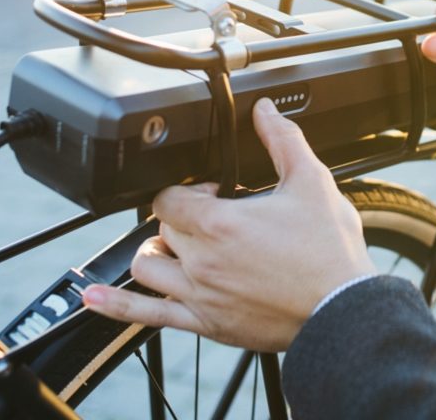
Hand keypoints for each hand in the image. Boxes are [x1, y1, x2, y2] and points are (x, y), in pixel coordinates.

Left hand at [81, 98, 375, 351]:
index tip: (214, 192)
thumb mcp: (311, 183)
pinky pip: (146, 317)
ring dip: (156, 252)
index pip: (169, 197)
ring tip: (177, 248)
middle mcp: (201, 260)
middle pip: (161, 229)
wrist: (342, 310)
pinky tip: (93, 300)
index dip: (188, 189)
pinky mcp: (206, 323)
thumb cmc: (329, 253)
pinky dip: (115, 307)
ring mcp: (199, 296)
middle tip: (214, 219)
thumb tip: (265, 111)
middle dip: (181, 218)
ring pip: (147, 267)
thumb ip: (283, 141)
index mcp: (220, 223)